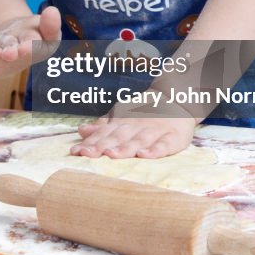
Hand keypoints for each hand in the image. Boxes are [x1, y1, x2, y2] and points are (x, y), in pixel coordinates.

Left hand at [0, 5, 60, 81]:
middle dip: (12, 54)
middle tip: (10, 54)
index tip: (25, 47)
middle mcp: (19, 56)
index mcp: (38, 47)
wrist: (16, 39)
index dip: (31, 47)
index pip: (37, 46)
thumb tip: (52, 11)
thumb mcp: (45, 25)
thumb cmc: (35, 33)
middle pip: (15, 54)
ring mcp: (3, 60)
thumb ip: (50, 22)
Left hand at [71, 114, 195, 159]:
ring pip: (139, 141)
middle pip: (118, 137)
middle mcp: (137, 126)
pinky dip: (155, 150)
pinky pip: (164, 144)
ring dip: (125, 148)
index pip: (105, 133)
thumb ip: (103, 125)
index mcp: (124, 122)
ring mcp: (155, 131)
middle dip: (102, 146)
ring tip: (111, 155)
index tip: (76, 151)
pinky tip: (145, 155)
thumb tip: (81, 130)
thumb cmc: (145, 112)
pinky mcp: (174, 137)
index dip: (91, 142)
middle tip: (87, 154)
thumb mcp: (122, 114)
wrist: (178, 99)